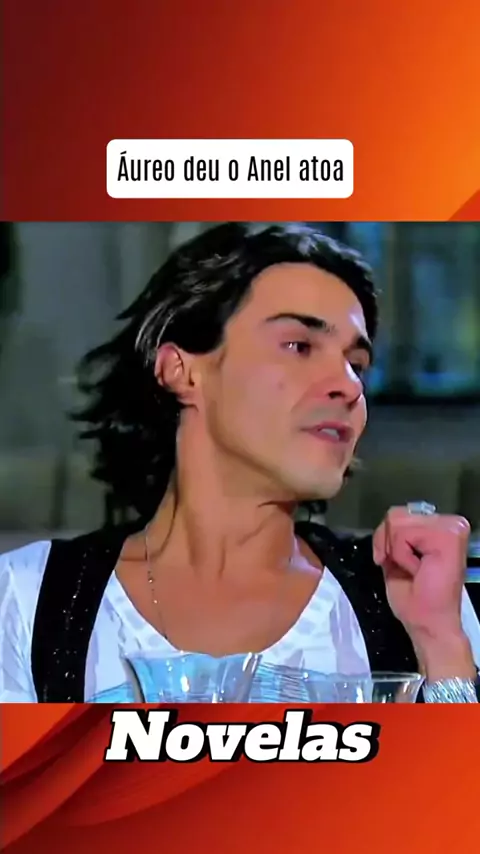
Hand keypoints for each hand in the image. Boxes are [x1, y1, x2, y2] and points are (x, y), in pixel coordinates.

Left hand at [372, 506, 475, 680]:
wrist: (430, 623)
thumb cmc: (416, 599)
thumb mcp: (395, 557)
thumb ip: (394, 534)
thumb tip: (389, 519)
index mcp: (438, 527)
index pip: (398, 514)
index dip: (386, 539)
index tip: (396, 563)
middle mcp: (449, 522)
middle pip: (395, 515)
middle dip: (388, 544)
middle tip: (405, 568)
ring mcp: (451, 527)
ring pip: (397, 522)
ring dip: (396, 551)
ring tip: (413, 570)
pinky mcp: (449, 535)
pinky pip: (403, 534)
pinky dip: (401, 555)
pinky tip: (418, 570)